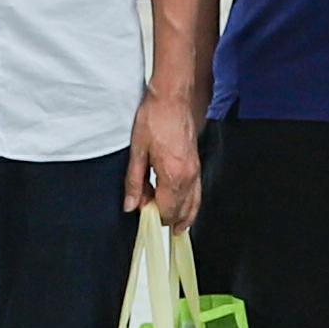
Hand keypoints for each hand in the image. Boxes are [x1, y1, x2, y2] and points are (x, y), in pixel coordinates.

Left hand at [126, 79, 205, 226]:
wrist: (172, 98)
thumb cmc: (155, 119)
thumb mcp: (137, 151)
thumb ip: (134, 182)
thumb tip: (131, 205)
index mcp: (173, 175)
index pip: (167, 210)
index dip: (154, 216)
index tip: (142, 213)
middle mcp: (189, 176)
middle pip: (182, 211)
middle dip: (168, 218)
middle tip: (153, 218)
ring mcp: (196, 170)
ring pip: (194, 204)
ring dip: (184, 216)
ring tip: (176, 228)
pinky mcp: (197, 164)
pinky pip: (197, 192)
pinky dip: (191, 204)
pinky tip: (185, 207)